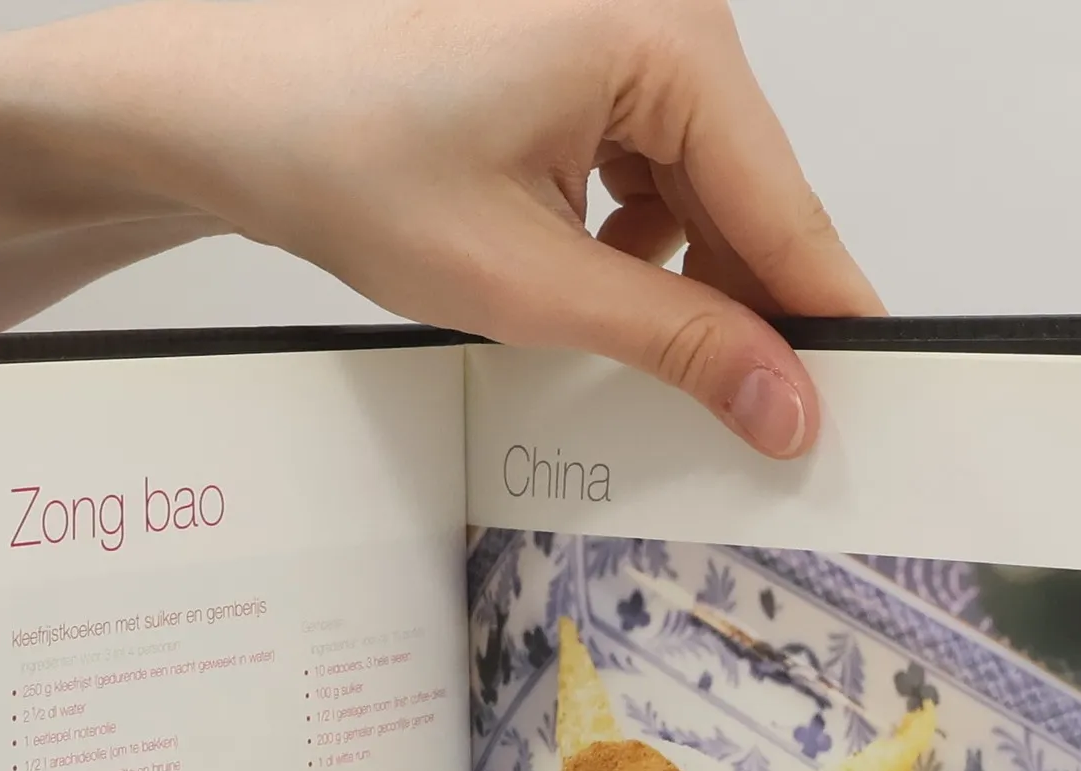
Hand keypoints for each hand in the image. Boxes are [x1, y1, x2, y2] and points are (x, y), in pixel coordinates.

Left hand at [12, 0, 881, 454]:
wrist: (227, 110)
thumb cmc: (340, 155)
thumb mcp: (526, 281)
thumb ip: (674, 344)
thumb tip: (783, 401)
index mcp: (661, 36)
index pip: (787, 205)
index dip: (821, 322)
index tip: (853, 409)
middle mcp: (660, 17)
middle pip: (753, 198)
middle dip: (743, 309)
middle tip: (744, 422)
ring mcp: (624, 34)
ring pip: (703, 194)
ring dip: (677, 281)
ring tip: (602, 334)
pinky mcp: (587, 62)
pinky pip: (653, 172)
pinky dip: (631, 243)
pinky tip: (578, 282)